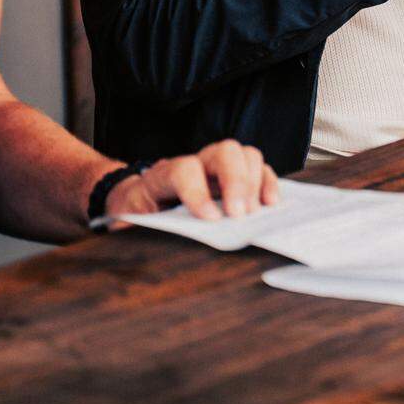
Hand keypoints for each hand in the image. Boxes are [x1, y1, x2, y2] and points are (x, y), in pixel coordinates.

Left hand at [104, 140, 279, 222]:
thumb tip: (164, 251)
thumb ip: (147, 232)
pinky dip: (268, 184)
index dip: (198, 192)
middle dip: (236, 181)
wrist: (137, 204)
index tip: (210, 219)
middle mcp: (196, 163)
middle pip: (224, 152)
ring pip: (245, 155)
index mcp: (163, 175)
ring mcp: (217, 167)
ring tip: (255, 214)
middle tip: (240, 215)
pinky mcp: (235, 176)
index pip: (184, 170)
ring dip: (255, 182)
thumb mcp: (133, 226)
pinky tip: (270, 205)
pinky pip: (259, 169)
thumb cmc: (138, 217)